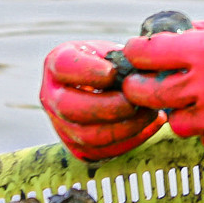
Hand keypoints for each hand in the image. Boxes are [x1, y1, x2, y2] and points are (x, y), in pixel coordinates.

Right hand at [40, 39, 164, 159]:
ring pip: (86, 135)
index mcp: (57, 63)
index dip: (87, 71)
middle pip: (69, 107)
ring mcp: (60, 124)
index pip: (63, 65)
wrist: (101, 83)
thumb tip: (143, 73)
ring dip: (123, 128)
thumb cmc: (108, 62)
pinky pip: (101, 151)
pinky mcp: (76, 146)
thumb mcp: (110, 51)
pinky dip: (131, 140)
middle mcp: (51, 96)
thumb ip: (121, 58)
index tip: (112, 73)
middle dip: (106, 107)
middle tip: (134, 102)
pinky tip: (152, 125)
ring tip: (149, 113)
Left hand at [121, 18, 203, 157]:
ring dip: (180, 112)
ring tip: (196, 101)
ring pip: (177, 122)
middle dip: (139, 89)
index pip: (152, 53)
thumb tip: (169, 37)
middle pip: (152, 94)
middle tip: (139, 86)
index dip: (137, 53)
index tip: (133, 53)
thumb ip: (201, 35)